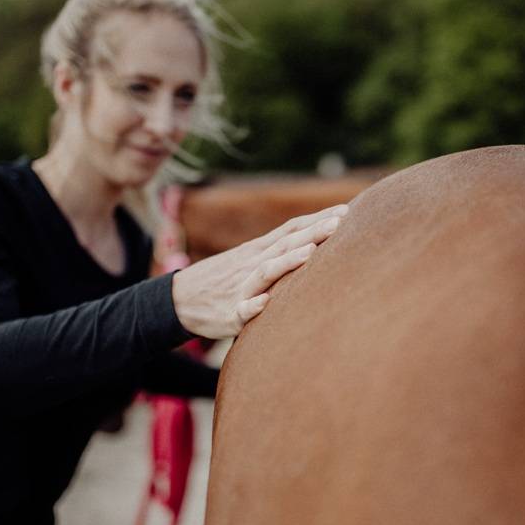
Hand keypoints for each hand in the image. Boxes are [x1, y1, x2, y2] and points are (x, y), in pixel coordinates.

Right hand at [171, 204, 347, 338]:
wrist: (179, 298)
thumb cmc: (223, 279)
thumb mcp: (249, 259)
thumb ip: (278, 251)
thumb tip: (313, 240)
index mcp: (259, 251)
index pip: (291, 229)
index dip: (318, 219)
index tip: (345, 211)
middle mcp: (252, 264)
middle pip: (285, 245)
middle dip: (312, 234)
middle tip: (338, 223)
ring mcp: (241, 287)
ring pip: (266, 272)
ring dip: (287, 262)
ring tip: (309, 254)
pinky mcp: (229, 313)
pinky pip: (241, 310)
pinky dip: (252, 306)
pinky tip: (264, 303)